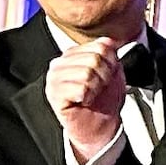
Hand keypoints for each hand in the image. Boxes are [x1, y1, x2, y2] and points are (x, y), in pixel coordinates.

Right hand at [45, 41, 124, 157]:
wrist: (101, 125)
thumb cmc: (104, 98)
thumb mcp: (112, 70)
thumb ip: (109, 52)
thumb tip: (111, 40)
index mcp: (72, 54)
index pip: (100, 45)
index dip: (112, 63)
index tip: (107, 76)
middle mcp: (59, 64)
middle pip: (95, 58)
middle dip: (105, 76)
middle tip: (100, 88)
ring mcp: (54, 79)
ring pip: (87, 73)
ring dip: (97, 87)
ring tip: (92, 94)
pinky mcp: (54, 95)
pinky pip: (81, 88)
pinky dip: (89, 97)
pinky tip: (84, 101)